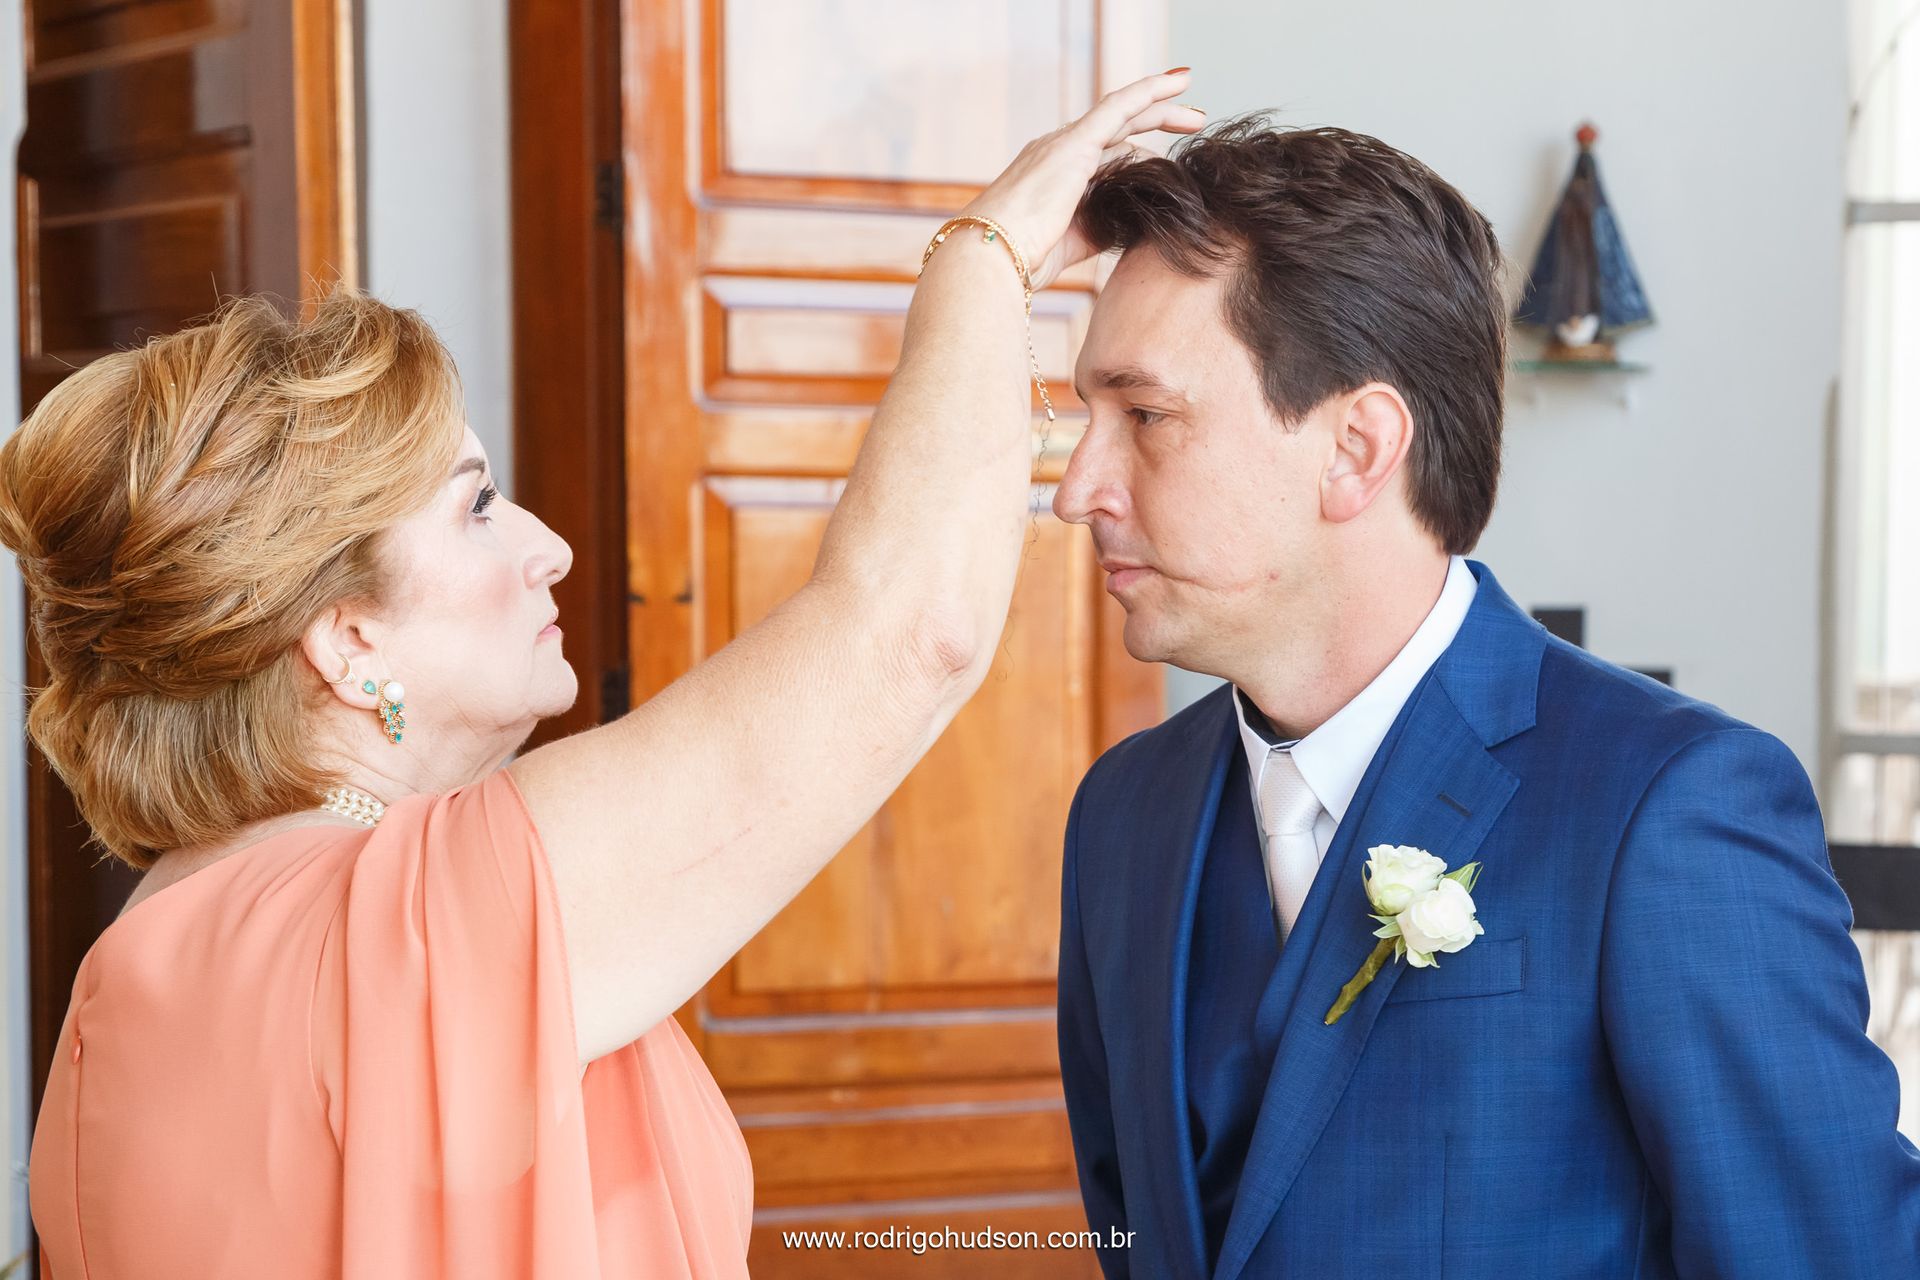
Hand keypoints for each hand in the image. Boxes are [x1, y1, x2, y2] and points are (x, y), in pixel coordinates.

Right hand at [960, 69, 1202, 290]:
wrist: (993, 256)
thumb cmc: (1023, 259)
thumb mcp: (1075, 242)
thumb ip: (1104, 225)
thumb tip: (1134, 220)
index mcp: (1052, 175)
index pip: (1103, 154)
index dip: (1136, 151)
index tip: (1164, 158)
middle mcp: (1056, 151)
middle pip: (1118, 129)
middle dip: (1156, 122)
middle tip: (1192, 123)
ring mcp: (1064, 143)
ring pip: (1123, 114)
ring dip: (1163, 111)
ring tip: (1197, 117)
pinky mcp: (1074, 143)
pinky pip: (1119, 107)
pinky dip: (1148, 92)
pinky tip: (1175, 86)